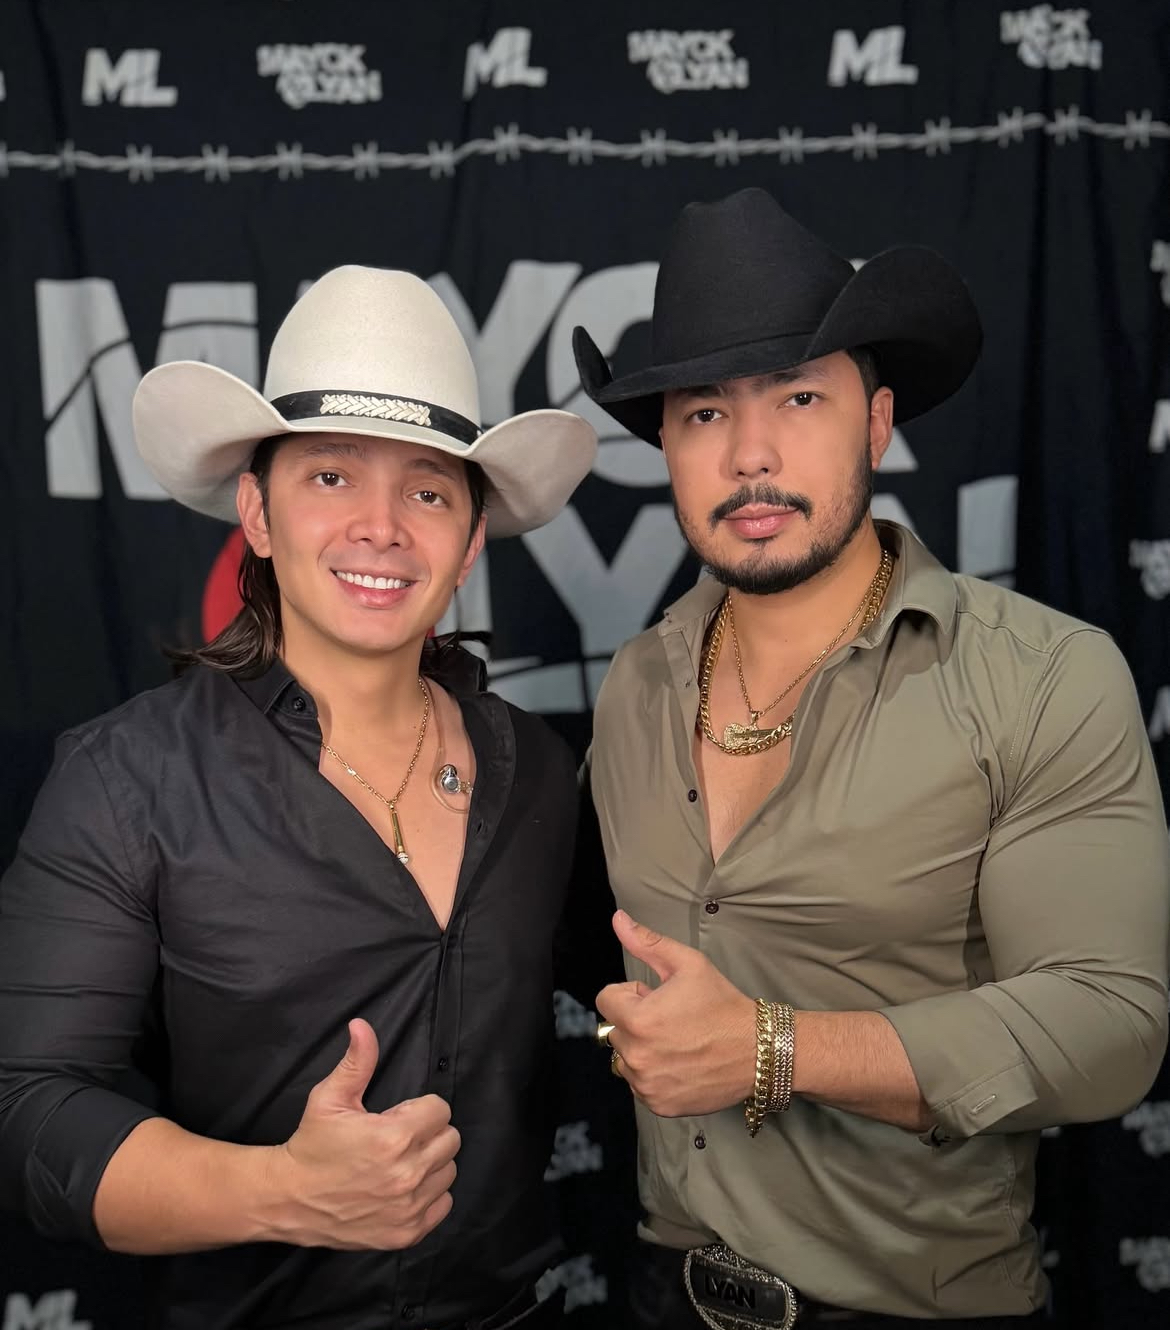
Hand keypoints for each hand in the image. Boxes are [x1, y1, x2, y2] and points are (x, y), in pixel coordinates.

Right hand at [270, 1019, 459, 1248]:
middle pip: (450, 1140)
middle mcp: (407, 1174)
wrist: (288, 1200)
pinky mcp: (406, 1233)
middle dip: (428, 1133)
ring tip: (399, 1162)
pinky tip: (403, 1187)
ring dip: (430, 1163)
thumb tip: (362, 1026)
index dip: (420, 1108)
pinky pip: (443, 1204)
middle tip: (400, 1138)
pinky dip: (430, 1195)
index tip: (398, 1116)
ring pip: (448, 1172)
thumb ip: (356, 1061)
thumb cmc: (311, 1145)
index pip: (441, 1110)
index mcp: (394, 1137)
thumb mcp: (329, 1098)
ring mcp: (408, 1207)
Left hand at [597, 911, 756, 1116]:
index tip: (656, 997)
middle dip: (636, 1021)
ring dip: (641, 1049)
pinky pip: (639, 1085)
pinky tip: (680, 1063)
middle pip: (615, 1030)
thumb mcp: (689, 964)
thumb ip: (647, 942)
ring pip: (625, 1059)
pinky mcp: (659, 1106)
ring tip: (677, 1042)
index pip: (606, 1000)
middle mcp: (637, 1057)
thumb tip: (618, 920)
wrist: (759, 1051)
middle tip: (672, 1019)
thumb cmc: (724, 1006)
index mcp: (639, 1020)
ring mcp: (647, 1085)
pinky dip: (653, 1075)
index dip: (632, 993)